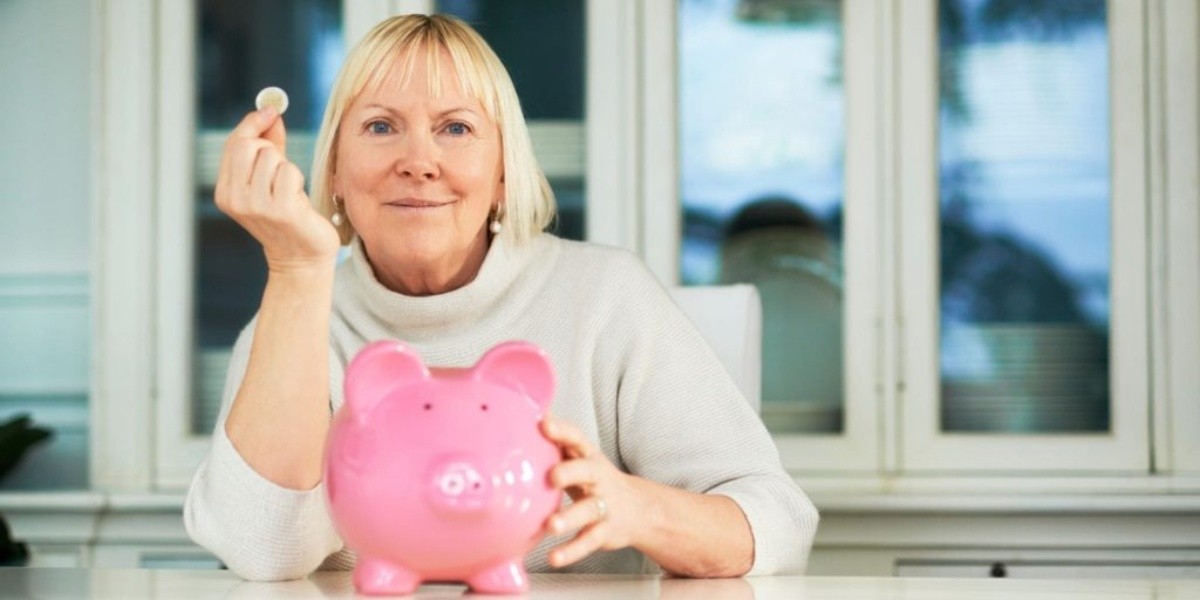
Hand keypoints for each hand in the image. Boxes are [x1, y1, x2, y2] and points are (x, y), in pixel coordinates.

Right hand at [214, 107, 340, 273]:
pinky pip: (289, 171)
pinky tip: (298, 200)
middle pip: (247, 146)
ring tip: (290, 191)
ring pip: (272, 157)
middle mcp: (235, 199)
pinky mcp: (280, 209)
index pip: (233, 144)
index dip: (253, 123)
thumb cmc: (288, 215)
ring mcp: (256, 206)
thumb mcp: (270, 179)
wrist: (301, 257)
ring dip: (287, 168)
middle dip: (270, 148)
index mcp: (225, 192)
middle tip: (282, 167)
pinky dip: (298, 180)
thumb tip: (270, 112)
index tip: (271, 111)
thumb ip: (270, 145)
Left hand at [540, 416, 645, 567]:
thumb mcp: (580, 459)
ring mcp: (604, 506)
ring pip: (587, 511)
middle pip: (587, 472)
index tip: (545, 424)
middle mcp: (599, 479)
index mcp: (589, 457)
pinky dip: (571, 551)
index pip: (577, 438)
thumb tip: (522, 418)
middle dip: (571, 472)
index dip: (562, 431)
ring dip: (569, 518)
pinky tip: (554, 558)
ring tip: (551, 525)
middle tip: (552, 476)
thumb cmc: (596, 480)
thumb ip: (556, 445)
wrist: (639, 510)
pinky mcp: (604, 532)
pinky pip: (587, 541)